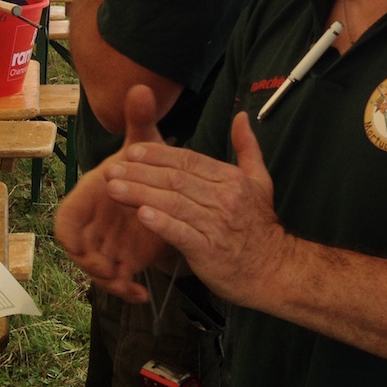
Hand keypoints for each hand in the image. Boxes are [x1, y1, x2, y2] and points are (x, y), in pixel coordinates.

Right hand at [54, 84, 168, 301]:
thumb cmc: (146, 162)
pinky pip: (117, 280)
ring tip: (129, 285)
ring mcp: (108, 242)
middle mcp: (94, 222)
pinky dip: (126, 288)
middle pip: (79, 253)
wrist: (164, 181)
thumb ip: (140, 119)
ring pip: (97, 270)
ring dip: (109, 280)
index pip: (65, 222)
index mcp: (89, 197)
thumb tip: (140, 87)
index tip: (84, 246)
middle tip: (113, 272)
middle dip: (92, 265)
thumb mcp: (146, 143)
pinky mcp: (124, 256)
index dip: (71, 236)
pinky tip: (143, 292)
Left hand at [104, 110, 294, 309]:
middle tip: (111, 167)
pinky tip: (139, 215)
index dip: (158, 154)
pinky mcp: (208, 250)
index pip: (189, 160)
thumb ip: (247, 147)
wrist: (274, 269)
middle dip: (140, 171)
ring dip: (140, 193)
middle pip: (176, 179)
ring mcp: (216, 224)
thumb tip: (242, 117)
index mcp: (231, 179)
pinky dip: (160, 223)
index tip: (132, 150)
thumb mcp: (261, 180)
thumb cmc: (261, 226)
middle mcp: (224, 197)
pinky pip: (180, 233)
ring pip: (172, 203)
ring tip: (113, 188)